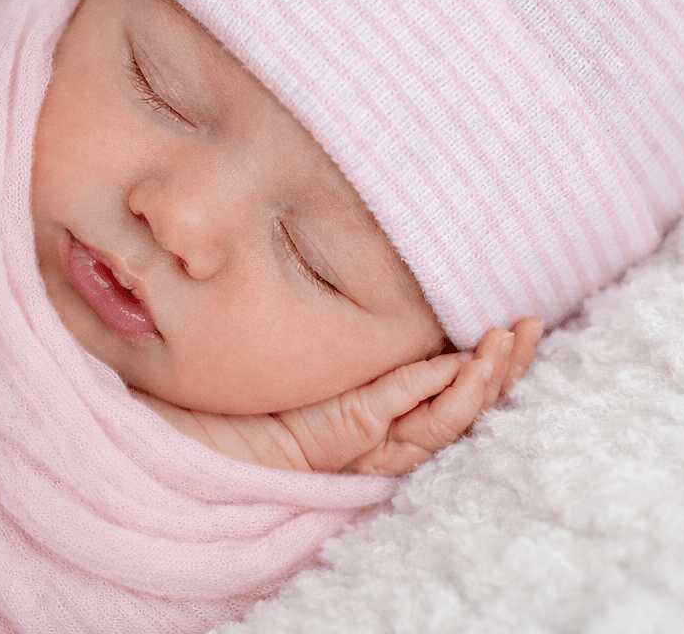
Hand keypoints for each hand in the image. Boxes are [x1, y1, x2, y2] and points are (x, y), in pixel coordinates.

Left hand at [130, 316, 543, 475]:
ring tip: (508, 342)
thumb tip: (349, 242)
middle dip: (497, 372)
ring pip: (433, 422)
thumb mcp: (273, 336)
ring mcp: (344, 438)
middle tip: (531, 327)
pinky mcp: (319, 441)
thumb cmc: (209, 381)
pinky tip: (452, 362)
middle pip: (450, 409)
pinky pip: (383, 420)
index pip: (437, 389)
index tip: (514, 321)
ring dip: (478, 384)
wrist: (152, 428)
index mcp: (359, 405)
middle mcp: (362, 427)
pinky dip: (424, 394)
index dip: (480, 362)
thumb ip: (309, 298)